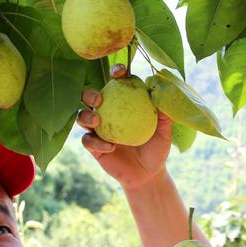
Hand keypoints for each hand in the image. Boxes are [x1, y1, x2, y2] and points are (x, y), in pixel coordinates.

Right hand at [78, 64, 173, 189]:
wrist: (148, 174)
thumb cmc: (157, 148)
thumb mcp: (164, 131)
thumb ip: (164, 113)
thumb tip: (162, 91)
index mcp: (123, 103)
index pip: (116, 83)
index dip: (115, 73)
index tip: (120, 72)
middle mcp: (107, 113)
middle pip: (89, 96)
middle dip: (90, 93)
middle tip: (99, 99)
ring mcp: (98, 130)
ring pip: (81, 116)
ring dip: (85, 115)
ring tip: (97, 121)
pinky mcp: (94, 147)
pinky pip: (87, 141)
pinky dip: (96, 142)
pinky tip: (110, 147)